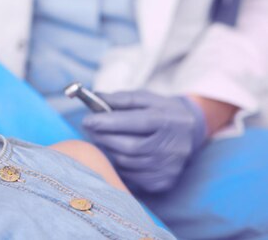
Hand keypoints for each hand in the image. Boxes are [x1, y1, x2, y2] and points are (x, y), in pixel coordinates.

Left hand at [82, 91, 207, 192]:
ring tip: (102, 139)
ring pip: (127, 162)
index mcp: (169, 121)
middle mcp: (173, 147)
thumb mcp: (146, 98)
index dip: (108, 122)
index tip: (87, 120)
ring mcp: (170, 167)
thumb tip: (95, 98)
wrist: (191, 131)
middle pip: (130, 147)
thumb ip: (121, 98)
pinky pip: (131, 176)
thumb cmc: (161, 111)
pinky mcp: (164, 182)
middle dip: (104, 137)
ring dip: (108, 150)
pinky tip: (116, 152)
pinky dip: (118, 164)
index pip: (136, 122)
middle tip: (90, 129)